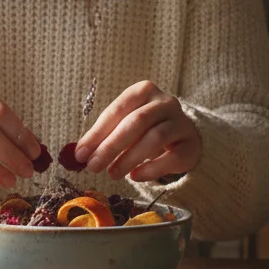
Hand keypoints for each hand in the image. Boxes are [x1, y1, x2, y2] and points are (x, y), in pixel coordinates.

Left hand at [73, 81, 200, 181]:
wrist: (182, 137)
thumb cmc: (145, 129)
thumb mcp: (123, 126)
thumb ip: (103, 136)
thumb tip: (77, 153)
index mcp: (143, 91)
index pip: (117, 110)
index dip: (97, 133)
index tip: (80, 154)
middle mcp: (164, 102)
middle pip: (136, 122)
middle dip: (111, 146)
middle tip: (94, 167)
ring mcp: (180, 121)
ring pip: (154, 138)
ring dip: (129, 158)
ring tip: (112, 174)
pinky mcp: (190, 143)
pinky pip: (171, 157)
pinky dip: (151, 169)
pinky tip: (135, 177)